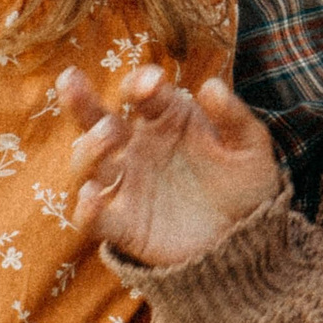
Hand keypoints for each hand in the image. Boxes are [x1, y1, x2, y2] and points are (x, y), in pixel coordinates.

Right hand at [57, 66, 287, 268]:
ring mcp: (127, 185)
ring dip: (89, 147)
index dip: (140, 82)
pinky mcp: (124, 225)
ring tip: (109, 135)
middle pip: (97, 119)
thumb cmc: (245, 186)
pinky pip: (94, 217)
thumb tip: (212, 85)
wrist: (246, 241)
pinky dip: (86, 207)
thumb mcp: (251, 149)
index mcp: (166, 119)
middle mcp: (137, 148)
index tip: (152, 83)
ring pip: (87, 163)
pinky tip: (93, 196)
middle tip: (71, 81)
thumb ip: (234, 117)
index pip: (142, 92)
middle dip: (80, 100)